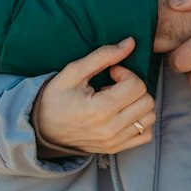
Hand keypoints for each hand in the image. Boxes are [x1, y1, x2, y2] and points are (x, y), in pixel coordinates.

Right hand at [31, 38, 156, 154]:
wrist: (41, 127)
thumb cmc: (55, 97)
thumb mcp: (74, 71)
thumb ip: (104, 55)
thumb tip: (131, 42)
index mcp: (101, 109)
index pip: (136, 86)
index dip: (126, 73)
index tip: (111, 73)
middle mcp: (111, 129)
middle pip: (147, 101)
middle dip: (134, 87)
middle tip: (113, 85)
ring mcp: (115, 141)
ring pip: (149, 118)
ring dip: (138, 104)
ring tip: (117, 100)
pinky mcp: (116, 148)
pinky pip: (145, 135)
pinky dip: (140, 121)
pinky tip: (123, 113)